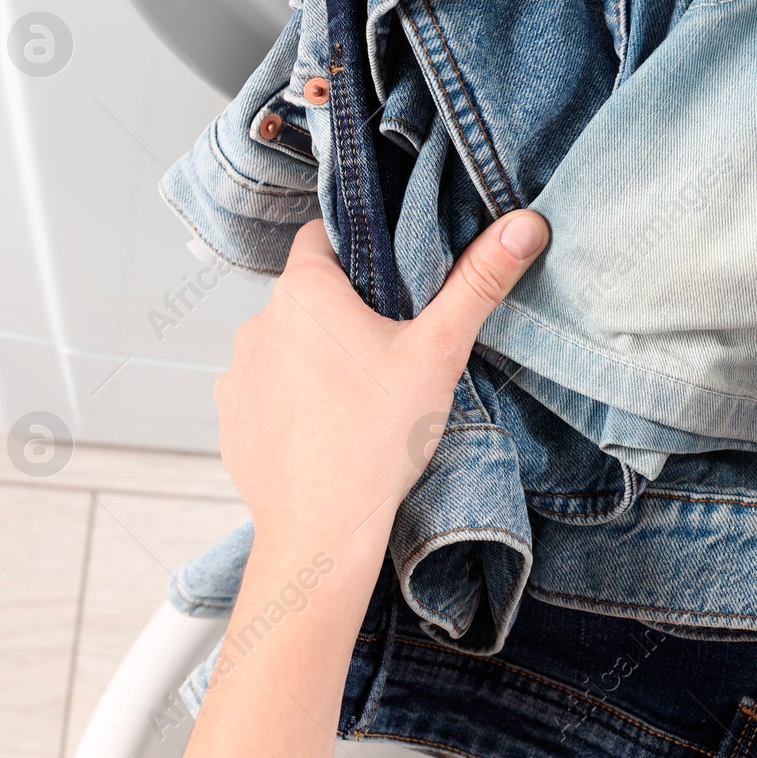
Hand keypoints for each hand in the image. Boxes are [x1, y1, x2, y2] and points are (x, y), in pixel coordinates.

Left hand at [215, 213, 548, 552]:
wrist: (322, 531)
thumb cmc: (377, 438)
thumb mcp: (440, 351)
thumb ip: (479, 282)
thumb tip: (523, 226)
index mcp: (304, 291)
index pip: (322, 235)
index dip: (360, 247)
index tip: (394, 276)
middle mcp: (258, 323)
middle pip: (309, 294)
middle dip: (346, 309)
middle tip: (393, 344)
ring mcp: (239, 375)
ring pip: (286, 344)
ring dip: (316, 356)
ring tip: (362, 393)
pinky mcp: (233, 420)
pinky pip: (266, 392)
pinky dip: (293, 400)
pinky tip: (329, 425)